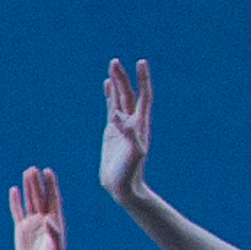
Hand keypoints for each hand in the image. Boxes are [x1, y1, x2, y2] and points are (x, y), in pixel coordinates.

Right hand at [12, 167, 65, 249]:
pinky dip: (15, 201)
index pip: (53, 199)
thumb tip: (48, 219)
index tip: (49, 171)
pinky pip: (17, 212)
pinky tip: (14, 190)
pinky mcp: (21, 230)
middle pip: (40, 197)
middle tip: (34, 169)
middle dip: (38, 183)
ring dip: (28, 187)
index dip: (51, 185)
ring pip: (29, 201)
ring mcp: (32, 224)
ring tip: (27, 172)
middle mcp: (44, 220)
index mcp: (56, 222)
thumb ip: (54, 234)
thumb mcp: (56, 249)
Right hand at [98, 60, 155, 204]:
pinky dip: (110, 95)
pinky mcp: (112, 132)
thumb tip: (119, 117)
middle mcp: (133, 122)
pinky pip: (112, 108)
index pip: (143, 97)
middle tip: (115, 61)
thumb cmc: (130, 174)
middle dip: (124, 77)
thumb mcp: (134, 156)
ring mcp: (123, 126)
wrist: (124, 188)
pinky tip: (107, 86)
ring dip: (117, 83)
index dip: (143, 80)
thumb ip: (130, 136)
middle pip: (130, 94)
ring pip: (120, 99)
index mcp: (140, 125)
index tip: (141, 62)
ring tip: (112, 67)